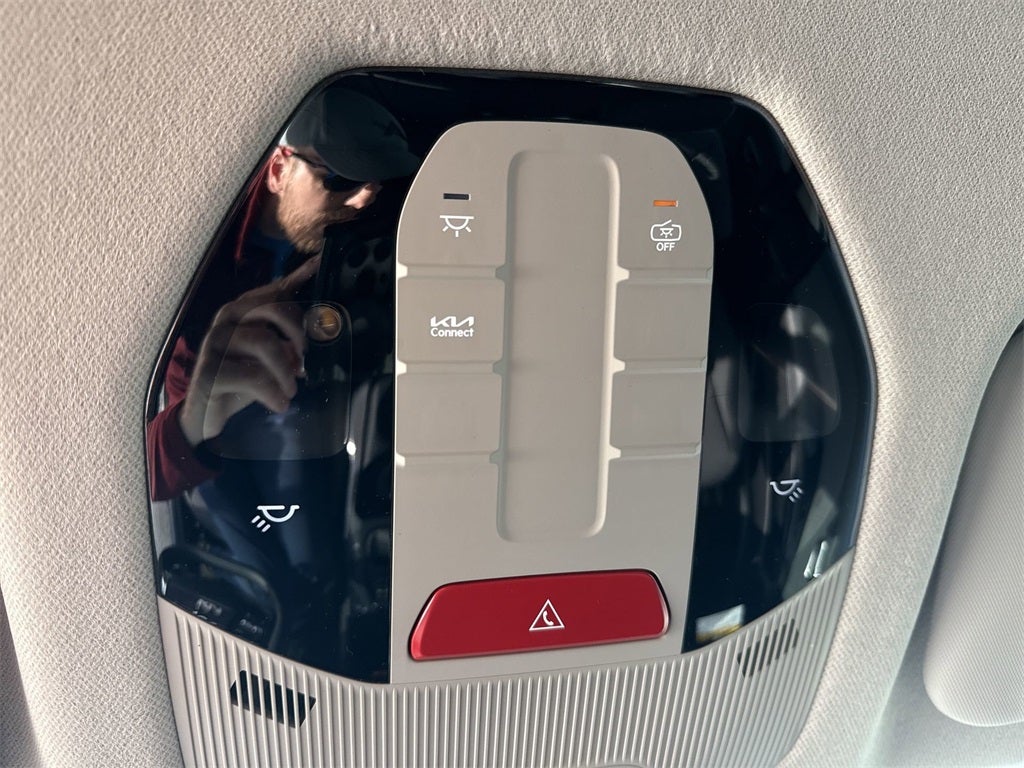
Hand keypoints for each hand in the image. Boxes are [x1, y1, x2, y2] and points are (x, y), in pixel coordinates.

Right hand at [178, 256, 319, 446]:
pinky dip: (273, 393)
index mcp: (241, 311)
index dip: (298, 277)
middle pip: (273, 309)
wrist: (206, 415)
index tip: (320, 262)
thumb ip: (288, 341)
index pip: (274, 290)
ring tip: (291, 391)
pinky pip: (253, 376)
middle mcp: (226, 320)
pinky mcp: (209, 372)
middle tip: (304, 359)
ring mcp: (215, 344)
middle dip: (297, 333)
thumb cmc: (241, 380)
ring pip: (265, 342)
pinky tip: (279, 405)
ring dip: (286, 371)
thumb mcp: (268, 358)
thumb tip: (315, 331)